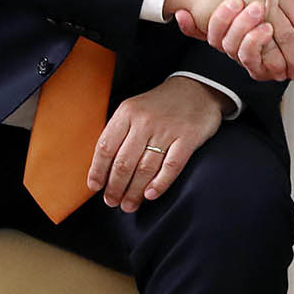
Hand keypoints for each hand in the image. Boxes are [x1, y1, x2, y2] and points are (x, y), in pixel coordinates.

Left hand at [86, 76, 229, 212]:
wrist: (197, 89)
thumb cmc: (160, 105)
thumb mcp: (134, 108)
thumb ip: (120, 132)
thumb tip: (103, 168)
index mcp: (127, 112)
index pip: (106, 147)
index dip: (98, 171)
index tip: (95, 187)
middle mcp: (145, 121)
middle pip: (124, 162)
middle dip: (115, 187)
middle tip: (112, 202)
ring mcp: (168, 129)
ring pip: (145, 168)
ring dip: (134, 192)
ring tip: (129, 205)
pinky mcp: (189, 137)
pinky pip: (171, 167)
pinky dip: (159, 184)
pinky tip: (150, 195)